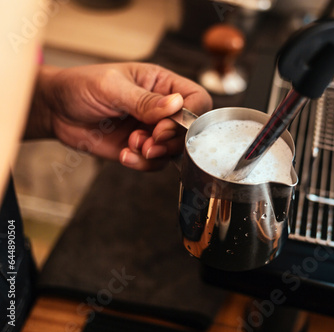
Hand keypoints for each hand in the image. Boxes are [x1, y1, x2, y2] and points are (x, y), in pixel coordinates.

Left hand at [30, 63, 211, 170]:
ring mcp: (152, 130)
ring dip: (155, 153)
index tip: (163, 126)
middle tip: (149, 141)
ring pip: (173, 150)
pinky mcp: (140, 149)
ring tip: (133, 145)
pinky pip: (155, 163)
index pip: (196, 99)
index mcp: (162, 84)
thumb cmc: (81, 87)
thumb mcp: (112, 88)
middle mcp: (162, 108)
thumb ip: (144, 100)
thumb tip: (177, 104)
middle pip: (189, 129)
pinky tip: (125, 154)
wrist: (56, 111)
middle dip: (170, 140)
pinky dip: (143, 163)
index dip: (188, 117)